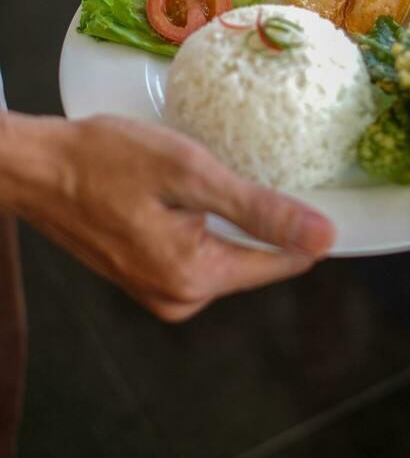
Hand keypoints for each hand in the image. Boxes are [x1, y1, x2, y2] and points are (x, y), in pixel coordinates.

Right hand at [9, 114, 333, 320]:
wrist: (38, 168)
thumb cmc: (106, 159)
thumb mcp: (190, 172)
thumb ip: (258, 210)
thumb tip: (324, 237)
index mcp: (195, 276)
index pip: (282, 262)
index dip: (304, 223)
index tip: (314, 184)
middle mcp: (181, 298)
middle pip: (254, 258)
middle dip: (262, 216)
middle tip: (247, 161)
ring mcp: (160, 292)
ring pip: (226, 252)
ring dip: (231, 216)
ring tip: (213, 170)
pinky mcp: (146, 277)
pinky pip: (197, 251)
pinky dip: (204, 221)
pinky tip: (189, 190)